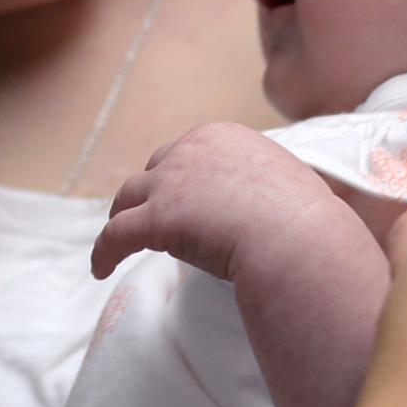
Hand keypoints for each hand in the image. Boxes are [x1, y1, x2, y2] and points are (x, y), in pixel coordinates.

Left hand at [91, 124, 349, 283]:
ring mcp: (170, 183)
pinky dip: (103, 252)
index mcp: (222, 137)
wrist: (299, 239)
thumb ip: (266, 182)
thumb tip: (269, 201)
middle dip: (150, 193)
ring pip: (128, 198)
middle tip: (151, 219)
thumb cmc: (307, 221)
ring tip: (118, 240)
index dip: (179, 177)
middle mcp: (190, 150)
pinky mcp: (156, 218)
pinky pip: (115, 235)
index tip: (180, 200)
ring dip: (122, 217)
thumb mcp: (289, 181)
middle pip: (154, 169)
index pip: (187, 153)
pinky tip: (100, 270)